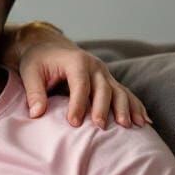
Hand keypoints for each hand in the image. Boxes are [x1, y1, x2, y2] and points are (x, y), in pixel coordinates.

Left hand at [15, 27, 149, 128]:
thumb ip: (34, 92)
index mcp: (76, 61)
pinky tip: (144, 121)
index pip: (80, 84)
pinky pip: (126, 94)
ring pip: (119, 91)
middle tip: (100, 127)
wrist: (50, 47)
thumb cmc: (38, 61)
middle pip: (103, 88)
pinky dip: (135, 107)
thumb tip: (36, 114)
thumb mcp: (30, 73)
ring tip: (128, 126)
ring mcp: (105, 73)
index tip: (73, 123)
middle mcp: (95, 66)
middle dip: (103, 108)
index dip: (77, 104)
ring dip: (125, 108)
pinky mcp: (109, 81)